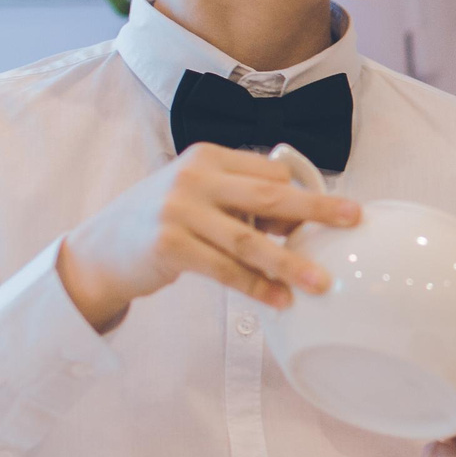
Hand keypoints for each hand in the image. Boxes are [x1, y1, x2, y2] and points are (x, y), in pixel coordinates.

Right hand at [55, 143, 359, 331]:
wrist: (101, 249)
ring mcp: (179, 210)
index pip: (269, 171)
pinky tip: (278, 300)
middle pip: (268, 194)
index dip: (301, 195)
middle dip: (316, 209)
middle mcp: (194, 176)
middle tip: (354, 220)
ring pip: (249, 239)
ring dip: (289, 263)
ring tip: (321, 282)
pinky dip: (255, 286)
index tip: (332, 214)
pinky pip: (224, 270)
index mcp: (208, 156)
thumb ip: (241, 198)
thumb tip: (301, 218)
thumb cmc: (162, 221)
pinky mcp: (169, 246)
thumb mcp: (199, 194)